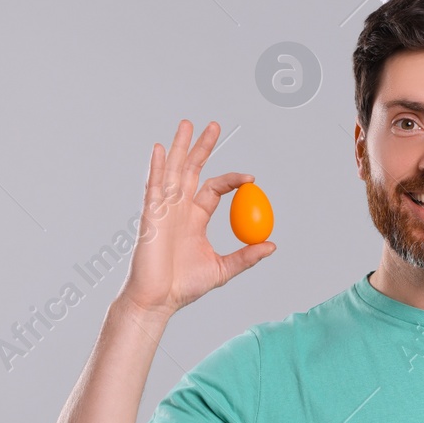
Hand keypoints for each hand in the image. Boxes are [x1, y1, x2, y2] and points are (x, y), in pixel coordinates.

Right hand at [117, 120, 274, 318]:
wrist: (158, 299)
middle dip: (203, 147)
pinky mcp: (150, 215)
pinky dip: (156, 167)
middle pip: (192, 170)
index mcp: (195, 218)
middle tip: (214, 125)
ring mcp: (163, 209)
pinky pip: (153, 186)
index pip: (214, 188)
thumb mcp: (223, 268)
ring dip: (180, 146)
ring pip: (173, 170)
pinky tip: (159, 149)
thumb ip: (246, 256)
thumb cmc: (185, 286)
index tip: (251, 178)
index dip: (232, 180)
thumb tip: (272, 245)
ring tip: (188, 123)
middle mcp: (179, 209)